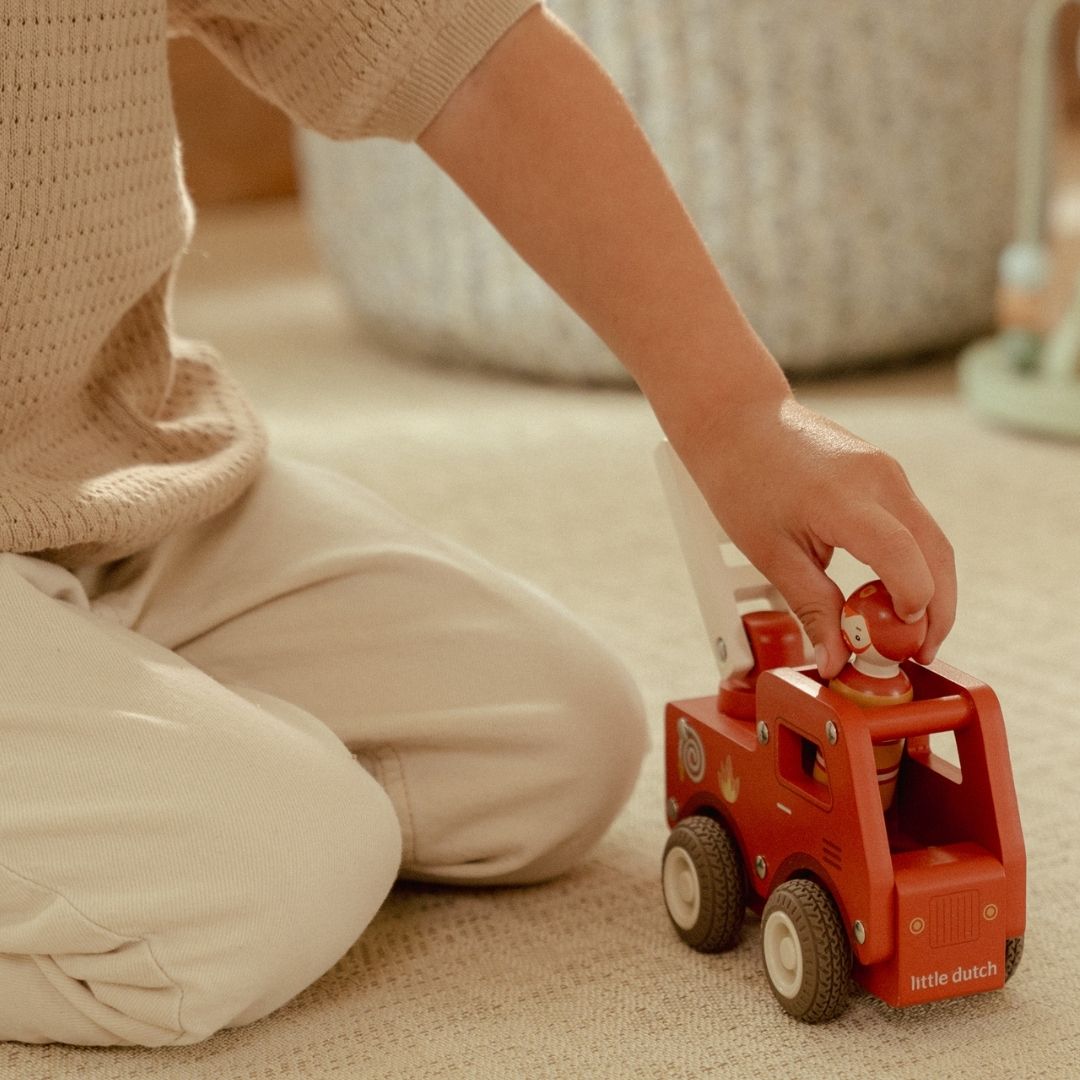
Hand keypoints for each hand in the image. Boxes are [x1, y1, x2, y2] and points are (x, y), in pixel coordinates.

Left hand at [673, 395, 955, 678]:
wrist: (737, 420)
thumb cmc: (742, 481)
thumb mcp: (770, 553)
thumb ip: (812, 606)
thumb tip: (836, 660)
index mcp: (844, 498)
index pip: (902, 556)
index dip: (913, 604)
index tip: (903, 643)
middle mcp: (879, 479)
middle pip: (936, 553)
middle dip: (938, 610)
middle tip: (919, 654)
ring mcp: (888, 471)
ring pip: (932, 539)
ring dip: (930, 588)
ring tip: (906, 632)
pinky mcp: (886, 471)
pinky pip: (913, 523)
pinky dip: (913, 562)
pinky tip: (889, 593)